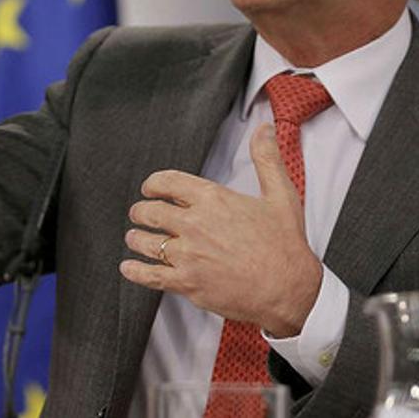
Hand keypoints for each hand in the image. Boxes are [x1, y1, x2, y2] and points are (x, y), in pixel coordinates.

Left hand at [119, 124, 322, 337]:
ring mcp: (188, 255)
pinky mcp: (186, 283)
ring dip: (136, 238)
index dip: (152, 184)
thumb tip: (265, 130)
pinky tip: (129, 267)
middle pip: (150, 212)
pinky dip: (134, 270)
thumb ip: (267, 158)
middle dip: (140, 211)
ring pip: (145, 242)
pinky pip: (149, 275)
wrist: (290, 289)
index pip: (167, 182)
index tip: (149, 189)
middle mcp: (195, 224)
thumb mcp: (280, 194)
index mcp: (213, 199)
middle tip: (139, 214)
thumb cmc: (285, 245)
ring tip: (134, 238)